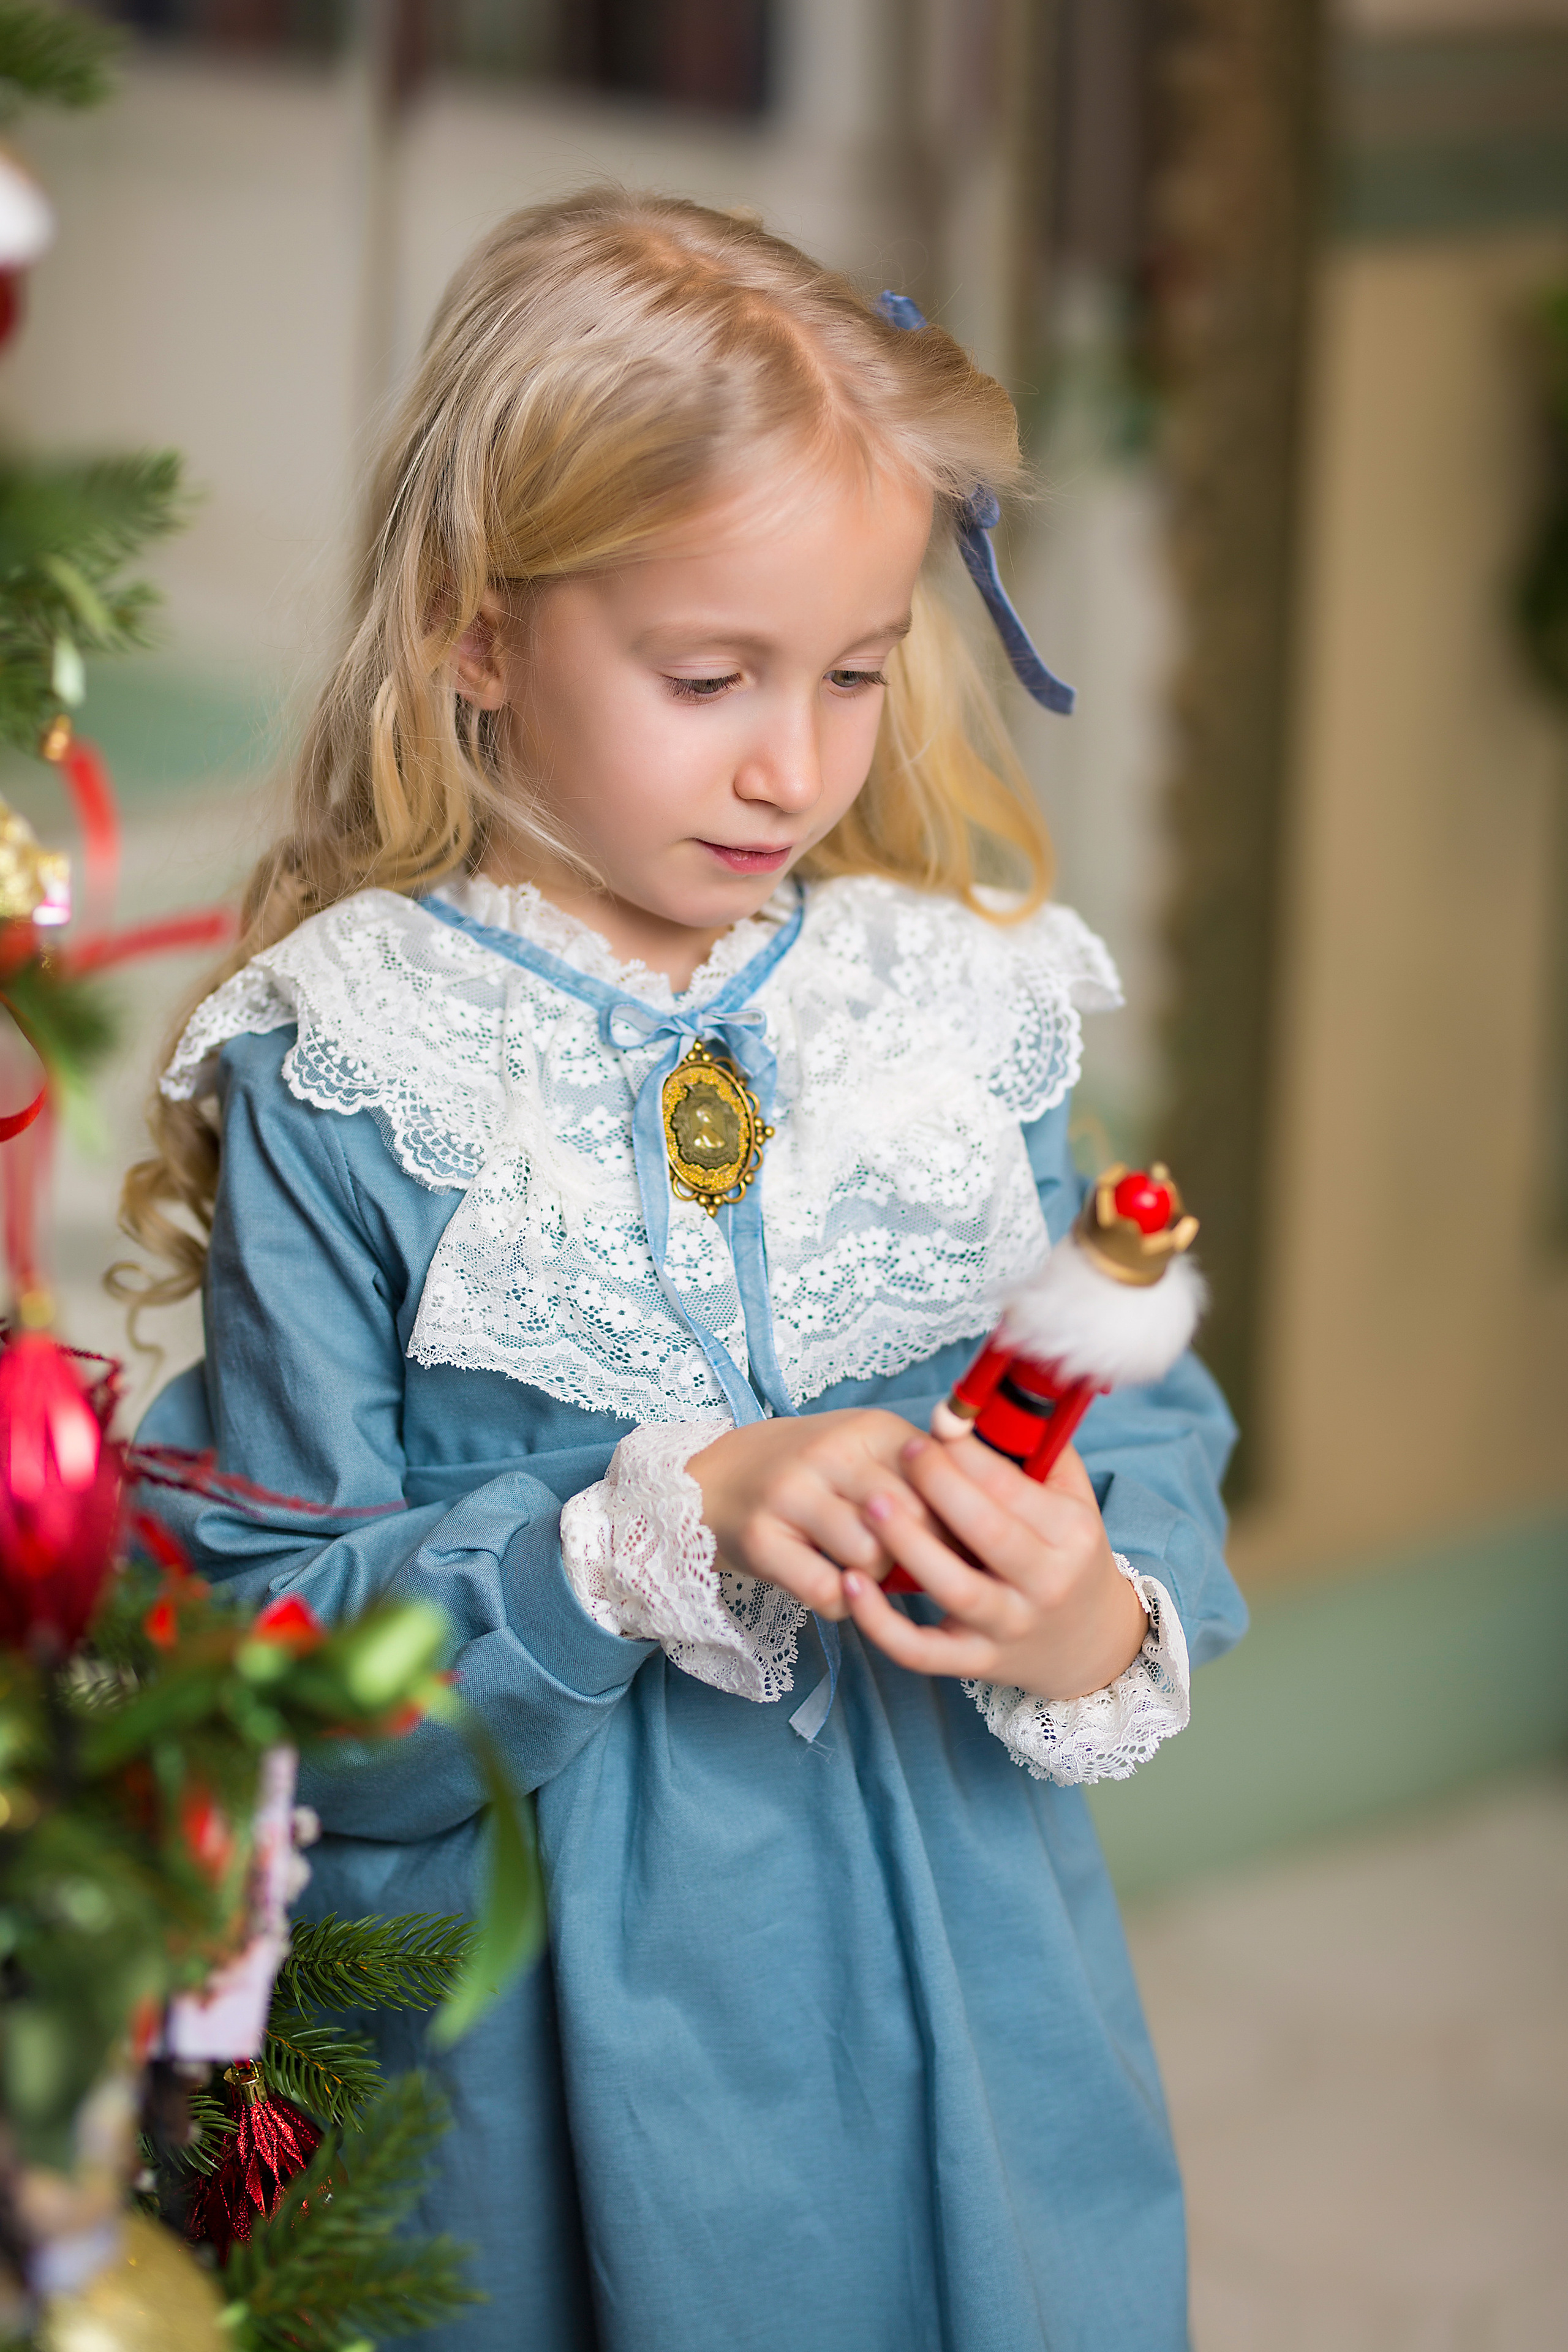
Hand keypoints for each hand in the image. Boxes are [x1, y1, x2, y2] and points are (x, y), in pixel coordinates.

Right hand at [689, 1410, 944, 1618]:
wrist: (714, 1481)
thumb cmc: (810, 1476)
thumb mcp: (866, 1455)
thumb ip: (921, 1479)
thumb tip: (988, 1532)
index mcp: (871, 1430)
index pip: (941, 1481)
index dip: (954, 1522)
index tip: (956, 1544)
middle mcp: (832, 1453)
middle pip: (911, 1520)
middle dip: (916, 1553)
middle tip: (902, 1560)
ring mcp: (792, 1493)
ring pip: (870, 1556)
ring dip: (873, 1577)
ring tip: (857, 1566)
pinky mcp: (762, 1539)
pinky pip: (827, 1590)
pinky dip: (839, 1602)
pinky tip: (830, 1584)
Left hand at [841, 1435, 1148, 1700]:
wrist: (1090, 1643)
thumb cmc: (1067, 1553)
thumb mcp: (1071, 1498)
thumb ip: (1033, 1448)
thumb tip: (970, 1406)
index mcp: (1071, 1533)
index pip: (1014, 1487)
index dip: (968, 1453)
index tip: (935, 1425)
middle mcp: (1046, 1583)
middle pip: (987, 1533)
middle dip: (939, 1486)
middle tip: (901, 1451)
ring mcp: (1010, 1627)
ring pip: (954, 1590)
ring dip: (908, 1546)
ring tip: (870, 1504)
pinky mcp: (976, 1662)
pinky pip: (921, 1650)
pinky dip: (881, 1624)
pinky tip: (848, 1584)